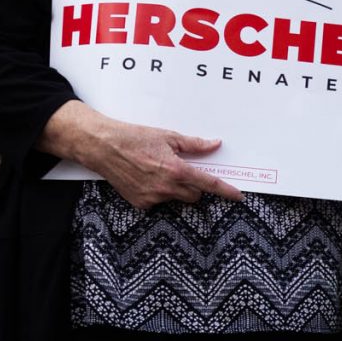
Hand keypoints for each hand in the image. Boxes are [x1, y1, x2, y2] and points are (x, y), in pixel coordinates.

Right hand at [68, 107, 242, 207]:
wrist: (102, 147)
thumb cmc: (134, 137)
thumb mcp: (167, 136)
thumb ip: (194, 144)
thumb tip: (215, 145)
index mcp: (176, 170)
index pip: (208, 184)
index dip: (226, 191)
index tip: (238, 196)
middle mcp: (166, 188)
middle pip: (195, 195)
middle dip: (194, 185)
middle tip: (181, 169)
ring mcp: (153, 198)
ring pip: (176, 198)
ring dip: (175, 188)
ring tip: (157, 170)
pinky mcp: (141, 204)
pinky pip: (159, 202)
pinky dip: (158, 192)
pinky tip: (145, 178)